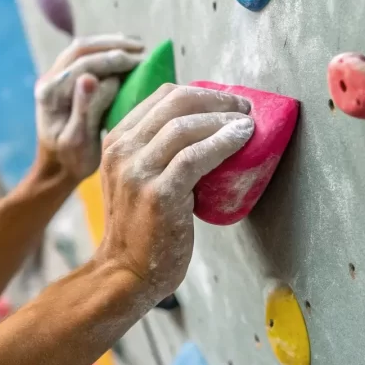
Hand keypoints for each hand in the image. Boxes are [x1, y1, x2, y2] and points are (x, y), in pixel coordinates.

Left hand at [35, 35, 143, 180]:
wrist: (57, 167)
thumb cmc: (71, 159)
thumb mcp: (77, 140)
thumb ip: (84, 109)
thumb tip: (91, 78)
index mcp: (50, 95)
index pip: (83, 66)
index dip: (112, 60)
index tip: (139, 62)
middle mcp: (49, 80)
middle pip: (81, 50)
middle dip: (113, 46)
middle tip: (141, 49)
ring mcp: (55, 77)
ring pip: (83, 49)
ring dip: (110, 44)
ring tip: (136, 46)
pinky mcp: (65, 79)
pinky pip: (84, 56)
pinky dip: (105, 50)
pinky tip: (125, 52)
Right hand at [95, 85, 253, 304]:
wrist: (126, 272)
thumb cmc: (140, 229)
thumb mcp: (135, 179)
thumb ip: (156, 152)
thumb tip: (204, 128)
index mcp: (116, 141)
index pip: (162, 96)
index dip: (200, 92)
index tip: (226, 101)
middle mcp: (122, 151)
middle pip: (175, 102)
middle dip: (216, 98)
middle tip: (244, 107)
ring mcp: (138, 172)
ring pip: (186, 126)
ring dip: (224, 118)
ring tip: (248, 123)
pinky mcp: (159, 194)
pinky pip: (196, 156)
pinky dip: (224, 142)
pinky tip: (242, 138)